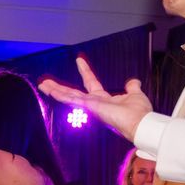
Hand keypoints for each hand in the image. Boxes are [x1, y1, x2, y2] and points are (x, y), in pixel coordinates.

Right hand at [38, 57, 152, 141]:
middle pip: (73, 93)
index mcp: (105, 100)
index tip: (79, 61)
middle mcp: (95, 103)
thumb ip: (132, 88)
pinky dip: (62, 96)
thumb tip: (132, 81)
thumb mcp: (135, 95)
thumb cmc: (139, 113)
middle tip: (46, 82)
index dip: (85, 72)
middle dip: (59, 88)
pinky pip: (74, 100)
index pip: (91, 83)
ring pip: (69, 97)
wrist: (141, 124)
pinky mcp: (91, 107)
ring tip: (43, 85)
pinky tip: (51, 91)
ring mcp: (92, 106)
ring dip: (56, 91)